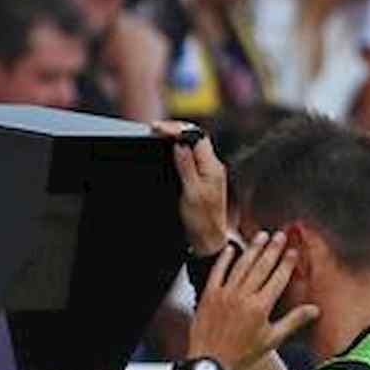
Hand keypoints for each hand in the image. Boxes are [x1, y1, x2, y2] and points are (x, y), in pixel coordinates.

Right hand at [153, 120, 228, 253]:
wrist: (209, 240)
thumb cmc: (202, 221)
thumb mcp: (191, 193)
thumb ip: (186, 166)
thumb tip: (179, 144)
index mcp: (212, 167)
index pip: (196, 136)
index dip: (177, 129)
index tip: (158, 129)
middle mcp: (213, 166)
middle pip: (195, 137)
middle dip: (176, 130)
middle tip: (155, 130)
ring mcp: (209, 171)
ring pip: (193, 145)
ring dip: (177, 138)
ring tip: (159, 136)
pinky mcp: (204, 178)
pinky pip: (192, 157)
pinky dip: (180, 150)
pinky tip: (170, 151)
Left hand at [189, 231, 318, 369]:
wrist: (211, 362)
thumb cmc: (242, 354)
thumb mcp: (272, 339)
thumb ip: (293, 321)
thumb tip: (315, 310)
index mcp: (261, 307)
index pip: (278, 278)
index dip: (286, 262)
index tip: (292, 250)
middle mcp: (243, 296)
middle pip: (261, 267)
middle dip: (272, 249)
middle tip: (280, 235)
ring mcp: (225, 294)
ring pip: (242, 265)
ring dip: (253, 249)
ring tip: (262, 236)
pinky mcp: (209, 295)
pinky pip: (218, 272)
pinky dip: (225, 259)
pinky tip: (232, 248)